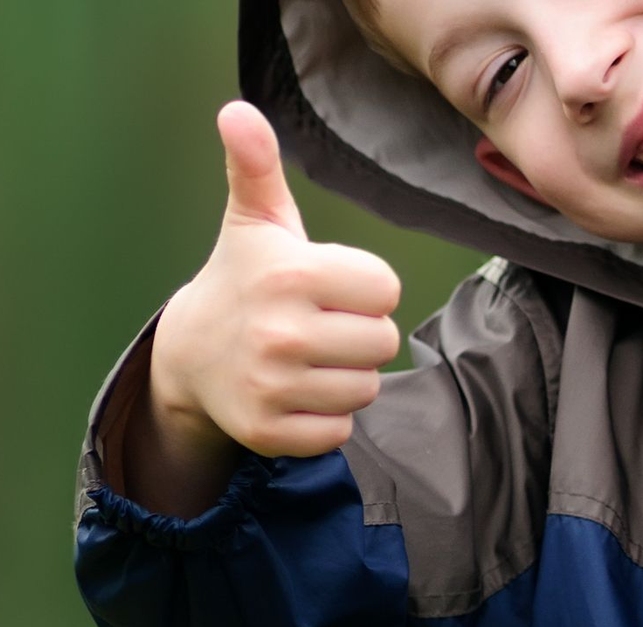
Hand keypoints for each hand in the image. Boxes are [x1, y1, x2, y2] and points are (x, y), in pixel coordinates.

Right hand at [150, 101, 400, 458]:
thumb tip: (238, 111)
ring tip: (308, 357)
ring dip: (347, 375)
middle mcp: (281, 333)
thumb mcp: (256, 220)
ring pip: (367, 387)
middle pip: (384, 342)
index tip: (328, 287)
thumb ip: (258, 165)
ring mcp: (272, 387)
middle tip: (319, 325)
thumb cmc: (244, 279)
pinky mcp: (269, 432)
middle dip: (361, 333)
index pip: (387, 289)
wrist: (187, 353)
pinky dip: (327, 416)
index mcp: (291, 275)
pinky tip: (296, 391)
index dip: (365, 288)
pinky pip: (341, 429)